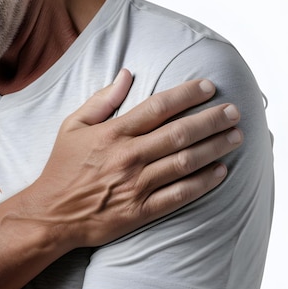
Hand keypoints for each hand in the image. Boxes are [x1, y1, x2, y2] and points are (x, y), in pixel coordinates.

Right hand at [24, 69, 239, 249]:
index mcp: (112, 133)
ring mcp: (136, 185)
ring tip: (235, 136)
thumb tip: (126, 75)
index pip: (157, 107)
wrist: (52, 214)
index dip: (185, 95)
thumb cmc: (62, 167)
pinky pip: (179, 195)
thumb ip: (101, 100)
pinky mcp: (141, 210)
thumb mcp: (72, 126)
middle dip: (211, 119)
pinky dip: (203, 183)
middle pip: (179, 133)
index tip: (207, 87)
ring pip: (185, 162)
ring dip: (214, 147)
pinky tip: (220, 171)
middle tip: (234, 111)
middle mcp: (128, 157)